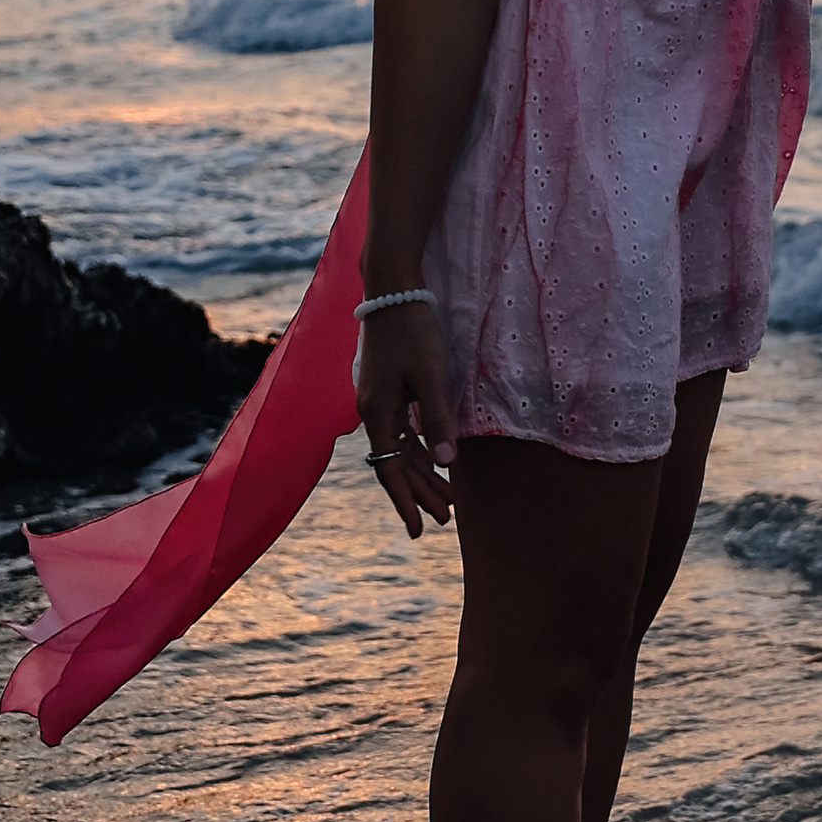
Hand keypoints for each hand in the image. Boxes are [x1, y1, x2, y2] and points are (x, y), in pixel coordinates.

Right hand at [354, 301, 457, 537]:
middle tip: (445, 519)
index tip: (418, 529)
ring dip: (425, 473)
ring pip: (403, 449)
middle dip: (421, 493)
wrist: (393, 291)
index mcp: (377, 414)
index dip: (405, 501)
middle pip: (397, 464)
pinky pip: (405, 431)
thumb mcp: (430, 376)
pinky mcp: (390, 391)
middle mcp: (373, 413)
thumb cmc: (412, 331)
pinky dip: (422, 449)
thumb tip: (448, 461)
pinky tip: (438, 462)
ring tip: (448, 499)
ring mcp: (381, 402)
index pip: (390, 470)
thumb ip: (437, 419)